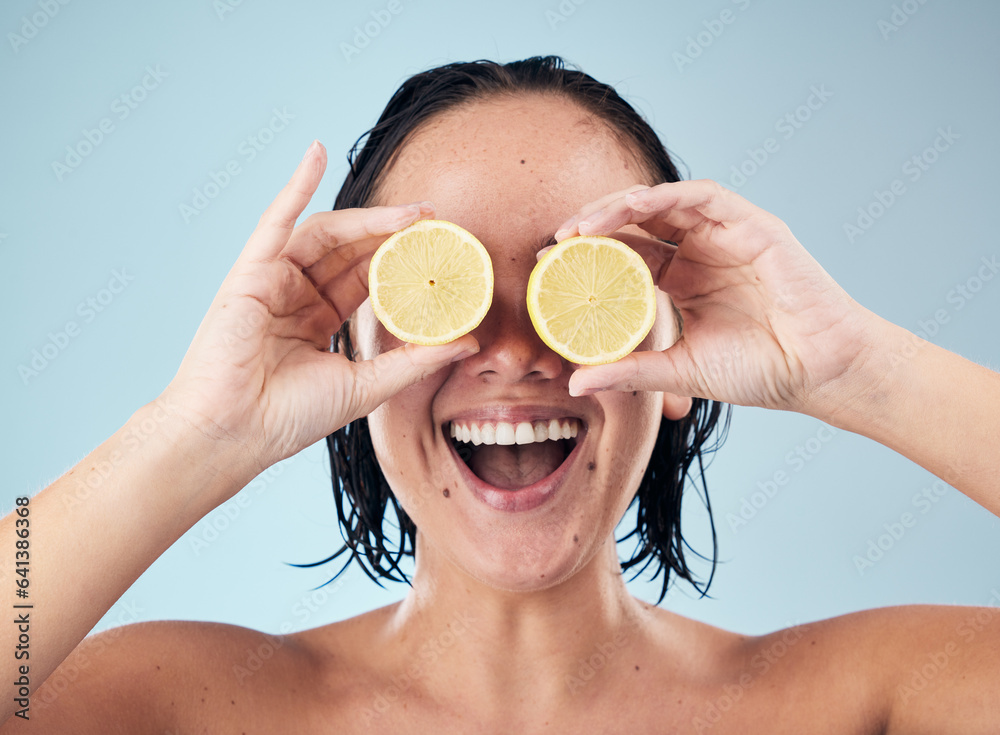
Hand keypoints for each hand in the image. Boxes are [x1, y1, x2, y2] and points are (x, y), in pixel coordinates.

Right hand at [163, 141, 477, 476]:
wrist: (236, 433)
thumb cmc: (290, 418)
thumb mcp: (367, 385)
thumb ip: (415, 360)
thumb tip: (468, 342)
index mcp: (318, 321)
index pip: (367, 279)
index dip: (402, 262)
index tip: (440, 250)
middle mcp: (296, 296)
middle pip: (351, 251)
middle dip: (393, 234)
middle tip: (435, 221)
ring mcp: (272, 281)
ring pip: (326, 234)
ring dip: (369, 218)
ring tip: (412, 214)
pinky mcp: (250, 273)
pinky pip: (276, 220)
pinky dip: (295, 184)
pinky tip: (315, 153)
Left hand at [555, 179, 880, 419]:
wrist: (818, 373)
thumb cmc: (759, 370)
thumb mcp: (680, 370)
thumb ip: (630, 369)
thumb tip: (574, 383)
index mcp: (683, 281)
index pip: (626, 256)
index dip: (588, 256)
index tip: (547, 266)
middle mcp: (700, 253)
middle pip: (637, 224)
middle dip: (593, 228)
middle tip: (555, 243)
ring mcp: (726, 236)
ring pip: (663, 204)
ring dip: (619, 207)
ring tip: (581, 227)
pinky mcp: (753, 225)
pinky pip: (704, 197)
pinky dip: (667, 195)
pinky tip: (634, 205)